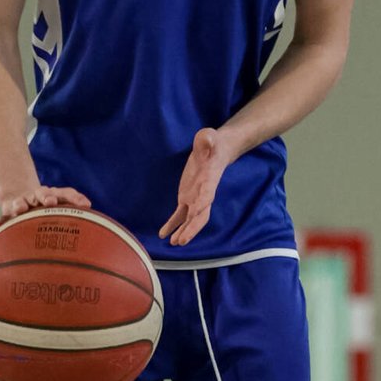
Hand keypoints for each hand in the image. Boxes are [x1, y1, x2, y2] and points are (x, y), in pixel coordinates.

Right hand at [0, 185, 91, 229]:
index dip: (73, 197)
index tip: (84, 202)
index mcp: (53, 195)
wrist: (20, 194)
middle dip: (46, 197)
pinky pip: (3, 217)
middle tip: (50, 201)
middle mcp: (37, 196)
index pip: (65, 193)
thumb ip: (74, 202)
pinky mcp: (9, 210)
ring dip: (20, 205)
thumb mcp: (61, 203)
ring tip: (19, 209)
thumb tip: (88, 204)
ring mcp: (22, 202)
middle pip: (42, 194)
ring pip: (21, 202)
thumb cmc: (46, 206)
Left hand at [159, 127, 231, 247]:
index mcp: (209, 180)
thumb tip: (207, 138)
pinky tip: (163, 235)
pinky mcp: (186, 198)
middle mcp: (203, 193)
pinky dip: (172, 225)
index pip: (206, 195)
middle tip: (182, 240)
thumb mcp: (209, 137)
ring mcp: (195, 198)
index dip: (201, 204)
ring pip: (190, 219)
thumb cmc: (212, 143)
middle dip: (191, 228)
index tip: (194, 212)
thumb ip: (207, 139)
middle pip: (200, 216)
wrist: (217, 150)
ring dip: (182, 231)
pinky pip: (179, 215)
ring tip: (174, 243)